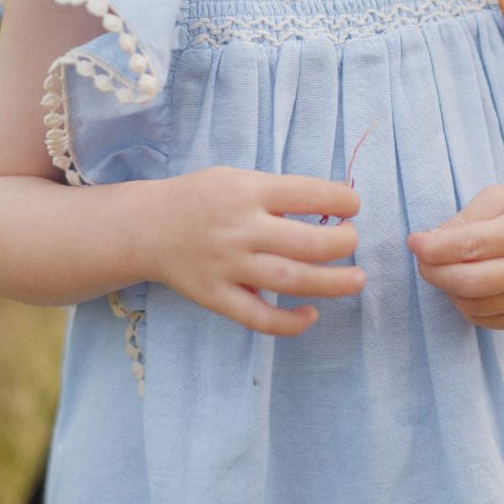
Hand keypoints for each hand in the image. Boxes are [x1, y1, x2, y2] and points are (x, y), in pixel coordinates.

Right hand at [142, 166, 364, 336]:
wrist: (146, 228)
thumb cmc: (202, 200)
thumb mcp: (238, 180)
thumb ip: (278, 195)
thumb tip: (331, 209)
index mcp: (249, 192)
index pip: (309, 193)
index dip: (343, 200)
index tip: (354, 206)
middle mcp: (240, 228)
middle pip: (307, 242)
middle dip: (344, 242)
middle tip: (352, 240)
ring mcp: (228, 266)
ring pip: (291, 280)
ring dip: (332, 283)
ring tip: (357, 279)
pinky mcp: (216, 297)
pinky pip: (259, 318)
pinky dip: (290, 322)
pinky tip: (310, 315)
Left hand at [405, 184, 503, 329]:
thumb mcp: (496, 198)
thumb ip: (463, 219)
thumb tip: (429, 243)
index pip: (470, 246)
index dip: (434, 248)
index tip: (413, 241)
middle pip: (469, 283)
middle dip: (433, 273)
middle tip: (421, 260)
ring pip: (471, 305)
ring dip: (447, 288)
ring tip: (447, 268)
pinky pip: (481, 319)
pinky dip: (463, 303)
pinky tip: (466, 284)